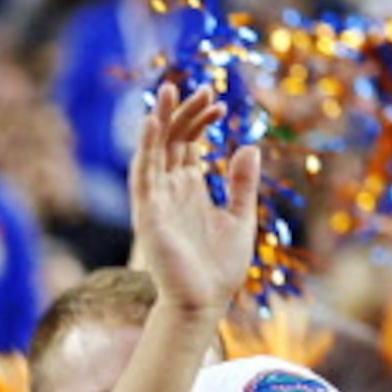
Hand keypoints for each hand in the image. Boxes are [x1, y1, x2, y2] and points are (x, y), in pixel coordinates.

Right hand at [125, 81, 256, 313]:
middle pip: (172, 139)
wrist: (204, 303)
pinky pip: (143, 175)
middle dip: (185, 112)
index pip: (189, 143)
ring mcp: (157, 200)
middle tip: (204, 89)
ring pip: (154, 150)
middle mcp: (170, 189)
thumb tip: (248, 146)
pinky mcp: (149, 213)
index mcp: (190, 189)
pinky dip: (145, 148)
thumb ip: (243, 184)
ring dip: (160, 120)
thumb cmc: (220, 267)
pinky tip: (152, 123)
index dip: (201, 120)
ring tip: (169, 90)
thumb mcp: (242, 218)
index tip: (220, 104)